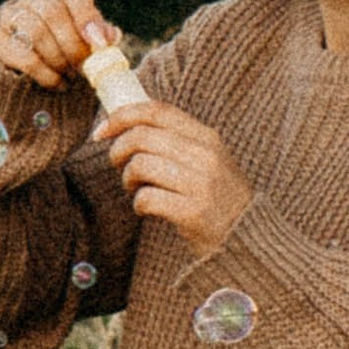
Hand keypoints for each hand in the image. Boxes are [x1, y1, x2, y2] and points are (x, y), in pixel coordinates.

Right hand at [0, 0, 113, 89]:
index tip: (97, 43)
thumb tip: (109, 37)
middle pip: (52, 12)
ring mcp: (14, 15)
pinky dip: (45, 73)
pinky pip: (24, 56)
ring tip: (70, 75)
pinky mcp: (1, 39)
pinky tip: (58, 83)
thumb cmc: (70, 42)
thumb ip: (102, 35)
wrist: (31, 56)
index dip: (86, 16)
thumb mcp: (90, 36)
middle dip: (72, 44)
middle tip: (83, 66)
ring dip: (58, 58)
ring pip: (36, 32)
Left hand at [102, 103, 251, 256]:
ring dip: (128, 179)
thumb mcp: (207, 160)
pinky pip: (146, 198)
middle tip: (118, 165)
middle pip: (142, 137)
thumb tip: (129, 126)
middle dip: (118, 150)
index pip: (157, 111)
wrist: (247, 237)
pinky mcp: (193, 212)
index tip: (101, 131)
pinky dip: (139, 204)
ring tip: (136, 189)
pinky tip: (147, 209)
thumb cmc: (218, 198)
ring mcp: (200, 184)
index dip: (122, 116)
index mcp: (207, 137)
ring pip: (140, 165)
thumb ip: (177, 141)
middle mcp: (205, 155)